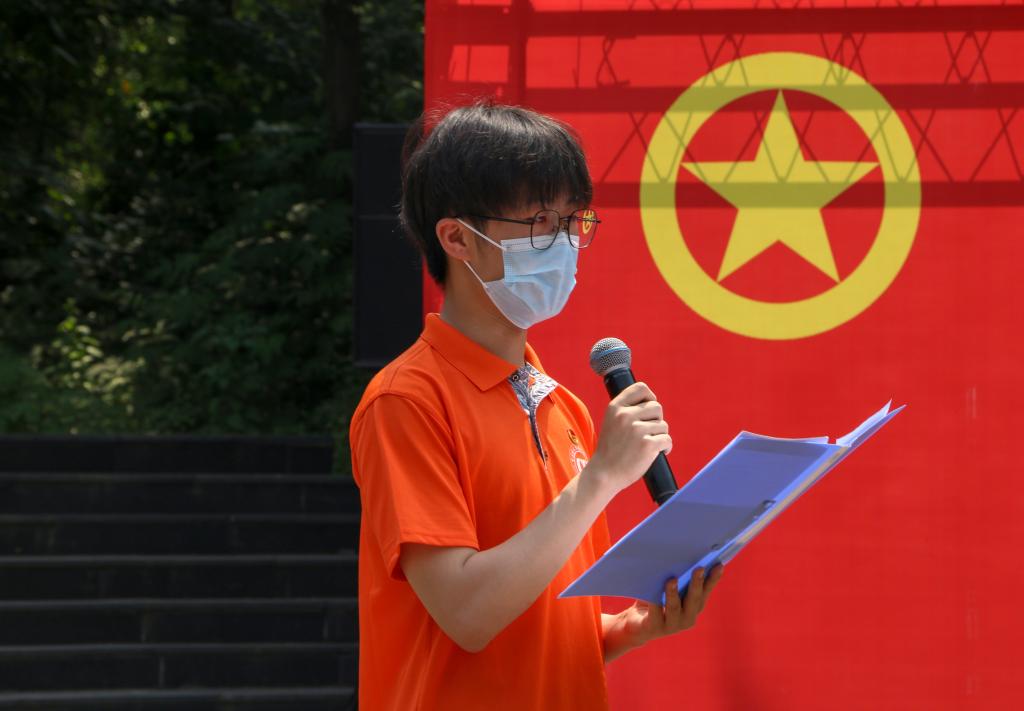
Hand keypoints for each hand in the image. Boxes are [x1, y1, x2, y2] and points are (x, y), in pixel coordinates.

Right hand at [586, 381, 671, 495]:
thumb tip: (652, 402)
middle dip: (657, 420)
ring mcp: (637, 430)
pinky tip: (658, 452)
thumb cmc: (610, 450)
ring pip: (663, 425)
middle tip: (649, 433)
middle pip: (657, 407)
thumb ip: (626, 410)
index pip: (641, 388)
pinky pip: (667, 440)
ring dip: (660, 436)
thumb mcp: (611, 422)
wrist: (604, 474)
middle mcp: (625, 415)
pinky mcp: (647, 445)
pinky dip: (666, 447)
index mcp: (615, 407)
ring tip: (648, 445)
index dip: (650, 397)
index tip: (649, 410)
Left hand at [615, 565, 723, 649]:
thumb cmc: (655, 601)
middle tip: (699, 568)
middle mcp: (687, 618)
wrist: (636, 625)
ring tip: (672, 579)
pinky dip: (654, 604)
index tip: (719, 565)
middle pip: (694, 600)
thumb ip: (677, 578)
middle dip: (697, 584)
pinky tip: (651, 596)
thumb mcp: (667, 589)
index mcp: (694, 607)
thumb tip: (682, 556)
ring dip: (673, 593)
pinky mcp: (655, 627)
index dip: (713, 579)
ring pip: (674, 608)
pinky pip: (655, 614)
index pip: (706, 591)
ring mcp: (672, 625)